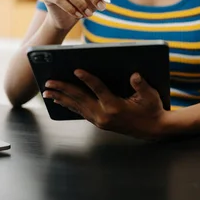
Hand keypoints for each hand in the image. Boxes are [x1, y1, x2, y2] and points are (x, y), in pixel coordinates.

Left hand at [42, 69, 168, 139]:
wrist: (153, 129)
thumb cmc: (152, 109)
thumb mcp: (151, 96)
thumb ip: (142, 85)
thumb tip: (134, 75)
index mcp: (115, 106)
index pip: (98, 89)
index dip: (87, 79)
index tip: (76, 70)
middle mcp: (104, 115)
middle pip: (80, 98)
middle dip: (63, 89)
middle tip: (48, 82)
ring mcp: (99, 120)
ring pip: (76, 106)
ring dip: (60, 97)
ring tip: (46, 91)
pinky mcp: (98, 122)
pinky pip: (80, 112)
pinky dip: (68, 105)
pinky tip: (59, 100)